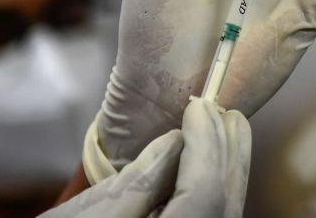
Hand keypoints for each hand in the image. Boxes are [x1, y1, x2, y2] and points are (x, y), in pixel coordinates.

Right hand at [42, 98, 250, 217]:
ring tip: (224, 128)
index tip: (199, 109)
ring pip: (225, 217)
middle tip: (223, 112)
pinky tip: (211, 164)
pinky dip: (215, 191)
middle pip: (222, 209)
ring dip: (226, 170)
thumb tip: (176, 141)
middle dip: (225, 155)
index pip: (203, 197)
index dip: (206, 148)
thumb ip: (137, 182)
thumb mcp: (88, 217)